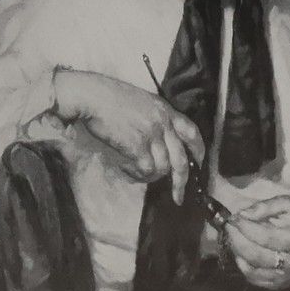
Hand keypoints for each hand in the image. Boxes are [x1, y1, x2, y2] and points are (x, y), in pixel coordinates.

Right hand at [51, 66, 204, 199]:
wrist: (91, 95)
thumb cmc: (108, 96)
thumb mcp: (140, 101)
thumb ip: (153, 118)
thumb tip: (155, 142)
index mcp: (165, 109)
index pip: (191, 132)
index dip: (198, 150)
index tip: (198, 163)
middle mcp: (163, 122)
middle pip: (181, 158)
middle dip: (181, 181)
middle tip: (178, 195)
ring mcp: (152, 134)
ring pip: (163, 167)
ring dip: (150, 177)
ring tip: (135, 173)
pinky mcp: (138, 145)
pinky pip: (146, 169)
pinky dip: (136, 174)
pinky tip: (125, 168)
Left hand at [222, 194, 289, 290]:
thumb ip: (267, 206)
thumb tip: (243, 213)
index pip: (264, 237)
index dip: (244, 226)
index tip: (233, 217)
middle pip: (255, 254)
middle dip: (236, 239)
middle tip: (229, 225)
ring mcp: (287, 276)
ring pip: (252, 269)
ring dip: (237, 251)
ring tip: (235, 237)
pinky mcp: (282, 284)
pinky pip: (256, 280)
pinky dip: (244, 266)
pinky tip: (242, 253)